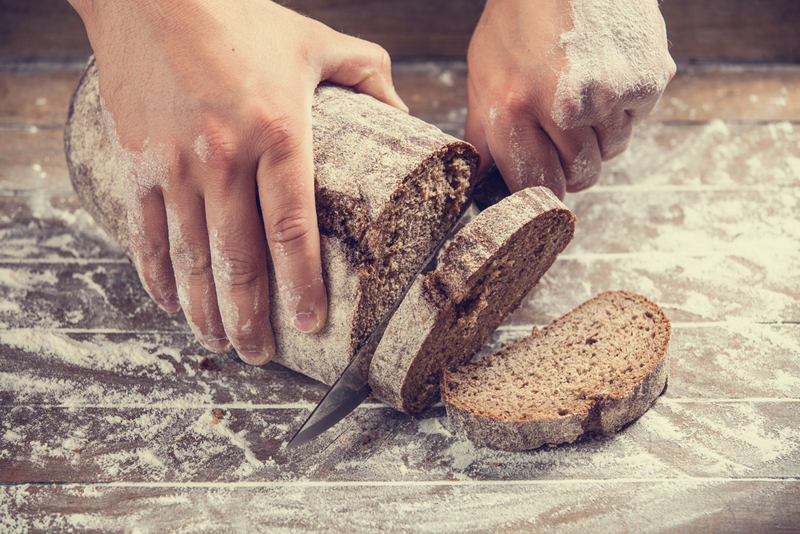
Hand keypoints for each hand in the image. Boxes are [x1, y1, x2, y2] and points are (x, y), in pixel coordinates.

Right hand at [70, 0, 407, 363]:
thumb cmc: (238, 16)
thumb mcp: (315, 42)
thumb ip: (369, 79)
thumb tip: (404, 117)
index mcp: (278, 132)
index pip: (292, 228)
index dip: (302, 284)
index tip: (310, 324)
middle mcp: (223, 156)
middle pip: (238, 260)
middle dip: (251, 317)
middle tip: (261, 355)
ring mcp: (173, 164)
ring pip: (190, 258)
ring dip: (205, 310)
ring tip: (222, 343)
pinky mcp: (135, 162)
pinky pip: (146, 234)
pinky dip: (157, 276)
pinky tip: (172, 302)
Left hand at [466, 0, 674, 197]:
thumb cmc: (519, 18)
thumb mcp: (484, 73)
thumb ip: (484, 131)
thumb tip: (480, 179)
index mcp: (515, 108)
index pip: (537, 185)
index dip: (542, 188)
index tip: (544, 180)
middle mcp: (565, 106)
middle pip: (581, 175)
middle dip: (571, 163)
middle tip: (561, 129)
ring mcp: (611, 93)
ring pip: (612, 151)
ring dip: (598, 135)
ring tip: (580, 92)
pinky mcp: (648, 78)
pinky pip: (636, 120)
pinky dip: (622, 107)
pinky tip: (605, 73)